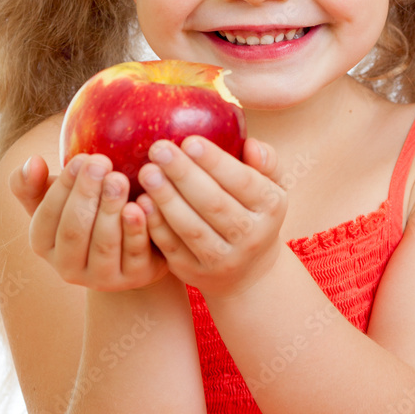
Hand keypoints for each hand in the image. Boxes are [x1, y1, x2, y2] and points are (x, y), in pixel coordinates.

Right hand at [9, 153, 170, 291]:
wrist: (134, 243)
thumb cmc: (89, 211)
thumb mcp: (58, 197)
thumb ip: (33, 182)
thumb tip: (32, 162)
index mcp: (44, 244)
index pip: (46, 216)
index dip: (64, 186)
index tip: (81, 157)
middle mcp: (67, 267)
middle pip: (74, 230)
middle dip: (86, 194)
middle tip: (101, 162)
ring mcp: (102, 277)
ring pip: (104, 244)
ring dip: (110, 209)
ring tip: (118, 179)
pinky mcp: (135, 277)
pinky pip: (135, 253)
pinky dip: (137, 229)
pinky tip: (142, 204)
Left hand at [135, 135, 287, 300]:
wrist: (249, 271)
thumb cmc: (253, 211)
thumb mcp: (272, 185)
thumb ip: (266, 160)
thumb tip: (251, 145)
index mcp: (271, 207)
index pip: (243, 182)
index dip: (216, 162)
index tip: (189, 140)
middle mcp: (251, 237)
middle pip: (214, 204)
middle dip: (184, 175)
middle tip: (158, 149)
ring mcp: (223, 259)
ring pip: (192, 228)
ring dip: (167, 199)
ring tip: (147, 171)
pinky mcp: (196, 273)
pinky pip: (173, 247)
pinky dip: (157, 225)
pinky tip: (142, 202)